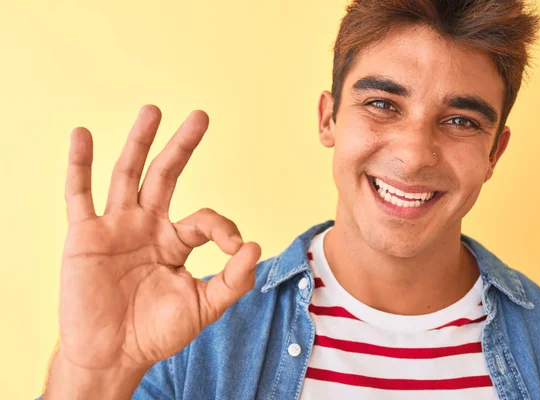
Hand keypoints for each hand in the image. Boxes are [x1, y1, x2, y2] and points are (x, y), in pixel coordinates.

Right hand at [58, 105, 260, 372]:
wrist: (113, 356)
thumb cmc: (156, 333)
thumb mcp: (203, 308)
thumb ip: (232, 281)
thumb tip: (254, 247)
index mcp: (176, 241)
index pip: (205, 218)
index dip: (223, 228)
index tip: (234, 248)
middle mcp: (148, 226)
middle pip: (167, 176)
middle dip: (182, 146)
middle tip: (201, 116)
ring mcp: (117, 227)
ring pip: (128, 175)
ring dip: (139, 143)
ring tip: (153, 111)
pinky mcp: (86, 235)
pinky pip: (79, 195)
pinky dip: (79, 165)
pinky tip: (81, 135)